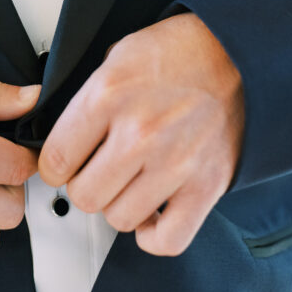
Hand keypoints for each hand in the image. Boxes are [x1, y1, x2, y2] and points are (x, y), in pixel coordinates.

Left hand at [38, 12, 243, 255]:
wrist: (236, 53)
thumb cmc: (178, 52)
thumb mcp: (117, 56)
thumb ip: (86, 98)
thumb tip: (60, 136)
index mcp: (109, 95)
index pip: (55, 160)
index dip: (55, 166)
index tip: (64, 164)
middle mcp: (139, 132)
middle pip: (84, 196)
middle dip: (85, 185)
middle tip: (98, 170)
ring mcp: (174, 163)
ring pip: (119, 219)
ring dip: (119, 204)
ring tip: (129, 182)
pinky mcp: (206, 186)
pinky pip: (168, 240)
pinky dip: (154, 235)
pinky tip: (151, 211)